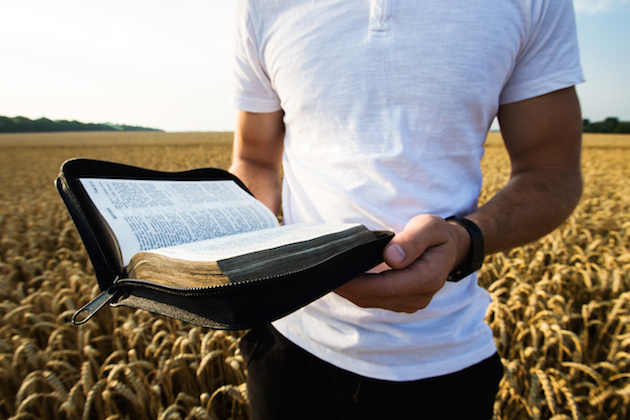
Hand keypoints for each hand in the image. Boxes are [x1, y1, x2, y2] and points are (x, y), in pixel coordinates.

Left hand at [335, 214, 469, 312]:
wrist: (450, 248)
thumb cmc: (437, 234)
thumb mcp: (430, 227)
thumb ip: (412, 240)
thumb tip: (391, 257)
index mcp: (426, 279)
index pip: (382, 288)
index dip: (355, 284)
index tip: (333, 273)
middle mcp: (417, 297)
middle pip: (372, 297)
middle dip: (346, 287)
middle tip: (320, 272)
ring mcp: (409, 302)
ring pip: (370, 301)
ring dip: (348, 290)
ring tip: (326, 274)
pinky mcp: (400, 301)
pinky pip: (374, 299)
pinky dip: (356, 290)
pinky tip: (342, 278)